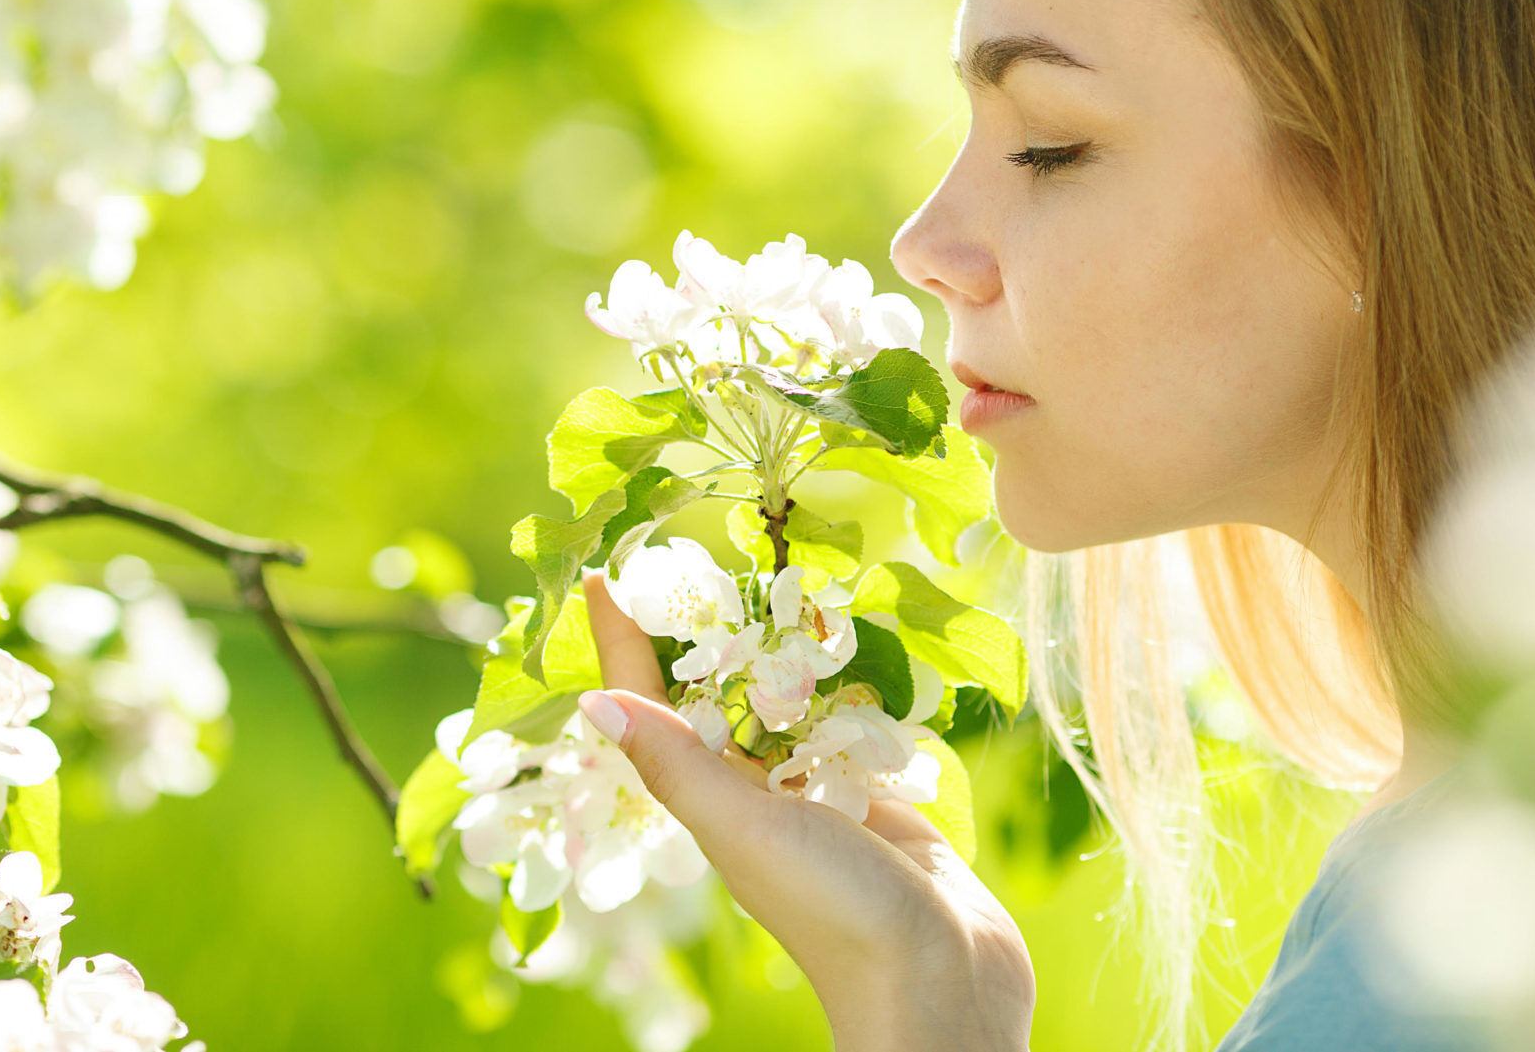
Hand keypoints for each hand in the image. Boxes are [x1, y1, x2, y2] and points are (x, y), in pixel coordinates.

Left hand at [578, 571, 1034, 1051]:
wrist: (941, 982)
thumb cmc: (833, 911)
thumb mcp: (743, 829)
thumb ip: (677, 766)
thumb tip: (593, 702)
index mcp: (710, 798)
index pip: (650, 704)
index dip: (623, 642)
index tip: (601, 573)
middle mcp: (753, 791)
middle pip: (711, 693)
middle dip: (694, 628)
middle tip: (684, 551)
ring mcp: (816, 792)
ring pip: (781, 702)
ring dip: (770, 645)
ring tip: (757, 572)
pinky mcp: (875, 793)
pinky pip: (846, 721)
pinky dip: (841, 678)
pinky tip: (843, 635)